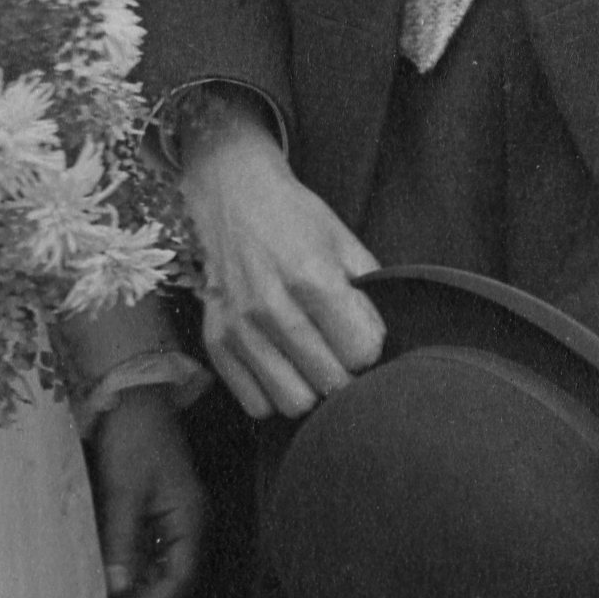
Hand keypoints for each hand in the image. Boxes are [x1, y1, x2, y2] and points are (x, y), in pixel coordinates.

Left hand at [88, 388, 207, 597]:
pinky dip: (125, 572)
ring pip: (155, 571)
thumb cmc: (133, 438)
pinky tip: (102, 584)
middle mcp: (184, 526)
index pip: (178, 579)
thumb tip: (117, 589)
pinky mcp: (150, 514)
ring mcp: (168, 520)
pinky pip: (142, 553)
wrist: (131, 396)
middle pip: (169, 581)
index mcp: (189, 521)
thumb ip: (122, 541)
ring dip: (131, 594)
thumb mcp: (124, 490)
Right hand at [181, 100, 386, 417]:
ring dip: (310, 388)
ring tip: (311, 364)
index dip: (370, 346)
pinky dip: (273, 393)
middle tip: (339, 352)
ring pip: (293, 402)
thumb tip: (383, 341)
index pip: (362, 352)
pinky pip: (256, 403)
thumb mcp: (342, 240)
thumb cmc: (292, 216)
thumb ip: (368, 291)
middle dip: (345, 372)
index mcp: (311, 277)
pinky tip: (280, 367)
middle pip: (331, 382)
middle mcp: (271, 307)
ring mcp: (239, 328)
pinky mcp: (215, 342)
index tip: (361, 333)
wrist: (230, 194)